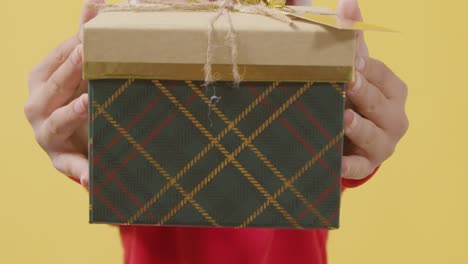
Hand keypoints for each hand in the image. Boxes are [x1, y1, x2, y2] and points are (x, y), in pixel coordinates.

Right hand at [24, 0, 102, 186]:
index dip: (73, 44)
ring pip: (57, 121)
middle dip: (70, 69)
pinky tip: (93, 178)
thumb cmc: (75, 98)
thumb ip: (83, 38)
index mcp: (40, 80)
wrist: (72, 140)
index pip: (56, 58)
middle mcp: (36, 106)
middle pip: (53, 85)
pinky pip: (71, 166)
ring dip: (71, 113)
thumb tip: (95, 2)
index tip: (90, 32)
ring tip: (88, 104)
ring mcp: (45, 134)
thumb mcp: (77, 70)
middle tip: (86, 53)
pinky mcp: (60, 160)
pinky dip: (81, 171)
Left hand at [337, 0, 408, 179]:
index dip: (366, 65)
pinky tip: (336, 163)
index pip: (381, 73)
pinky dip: (348, 166)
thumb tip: (347, 1)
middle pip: (379, 102)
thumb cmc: (355, 99)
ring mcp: (384, 143)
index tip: (350, 57)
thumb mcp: (356, 70)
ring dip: (359, 127)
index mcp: (393, 90)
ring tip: (344, 119)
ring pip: (373, 134)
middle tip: (349, 82)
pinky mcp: (368, 165)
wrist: (354, 141)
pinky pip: (359, 167)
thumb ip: (353, 39)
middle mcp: (394, 116)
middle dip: (364, 92)